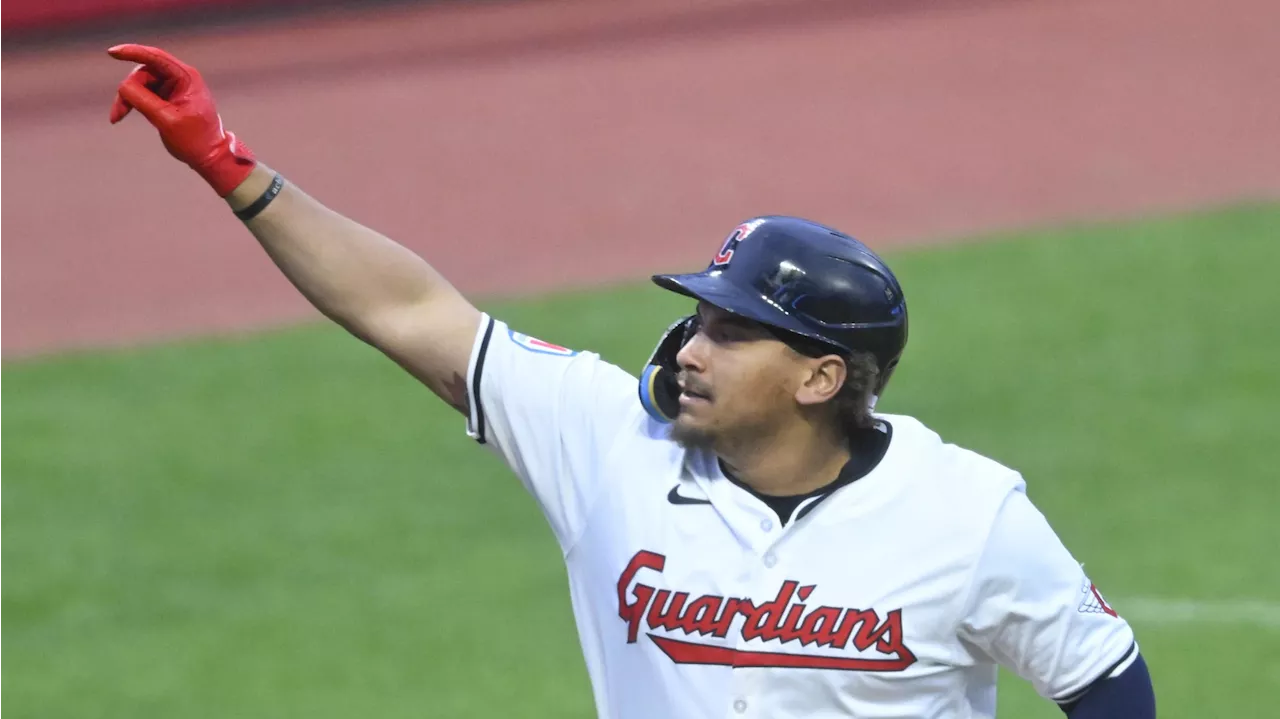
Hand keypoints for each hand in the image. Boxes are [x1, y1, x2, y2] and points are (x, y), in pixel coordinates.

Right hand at [107, 43, 256, 196]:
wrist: (208, 156)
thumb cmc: (194, 139)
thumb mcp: (166, 120)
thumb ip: (143, 100)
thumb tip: (123, 86)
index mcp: (186, 78)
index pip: (156, 57)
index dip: (132, 52)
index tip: (112, 53)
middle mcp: (180, 78)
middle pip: (144, 72)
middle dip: (128, 90)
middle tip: (118, 113)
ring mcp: (173, 87)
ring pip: (140, 83)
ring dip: (127, 98)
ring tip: (118, 116)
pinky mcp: (166, 97)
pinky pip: (143, 93)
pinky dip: (132, 102)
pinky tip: (121, 114)